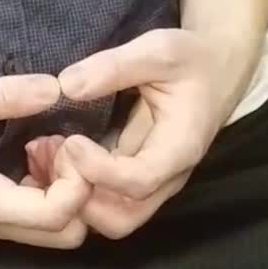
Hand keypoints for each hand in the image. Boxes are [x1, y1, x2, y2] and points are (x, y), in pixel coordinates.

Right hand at [0, 74, 90, 248]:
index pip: (57, 216)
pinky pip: (30, 220)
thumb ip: (5, 96)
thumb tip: (56, 87)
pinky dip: (44, 190)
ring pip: (50, 230)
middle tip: (60, 146)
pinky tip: (27, 154)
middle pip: (65, 233)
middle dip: (77, 190)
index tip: (68, 140)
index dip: (79, 181)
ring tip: (41, 145)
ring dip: (60, 189)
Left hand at [26, 29, 259, 238]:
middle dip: (82, 197)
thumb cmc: (190, 60)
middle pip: (121, 219)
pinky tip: (55, 156)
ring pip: (110, 218)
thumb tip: (66, 85)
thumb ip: (114, 66)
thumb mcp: (158, 50)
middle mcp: (166, 177)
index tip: (72, 140)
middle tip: (58, 154)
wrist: (216, 70)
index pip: (138, 181)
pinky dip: (76, 189)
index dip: (98, 169)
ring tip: (51, 155)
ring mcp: (150, 181)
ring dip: (75, 197)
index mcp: (178, 148)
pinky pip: (104, 201)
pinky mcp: (134, 176)